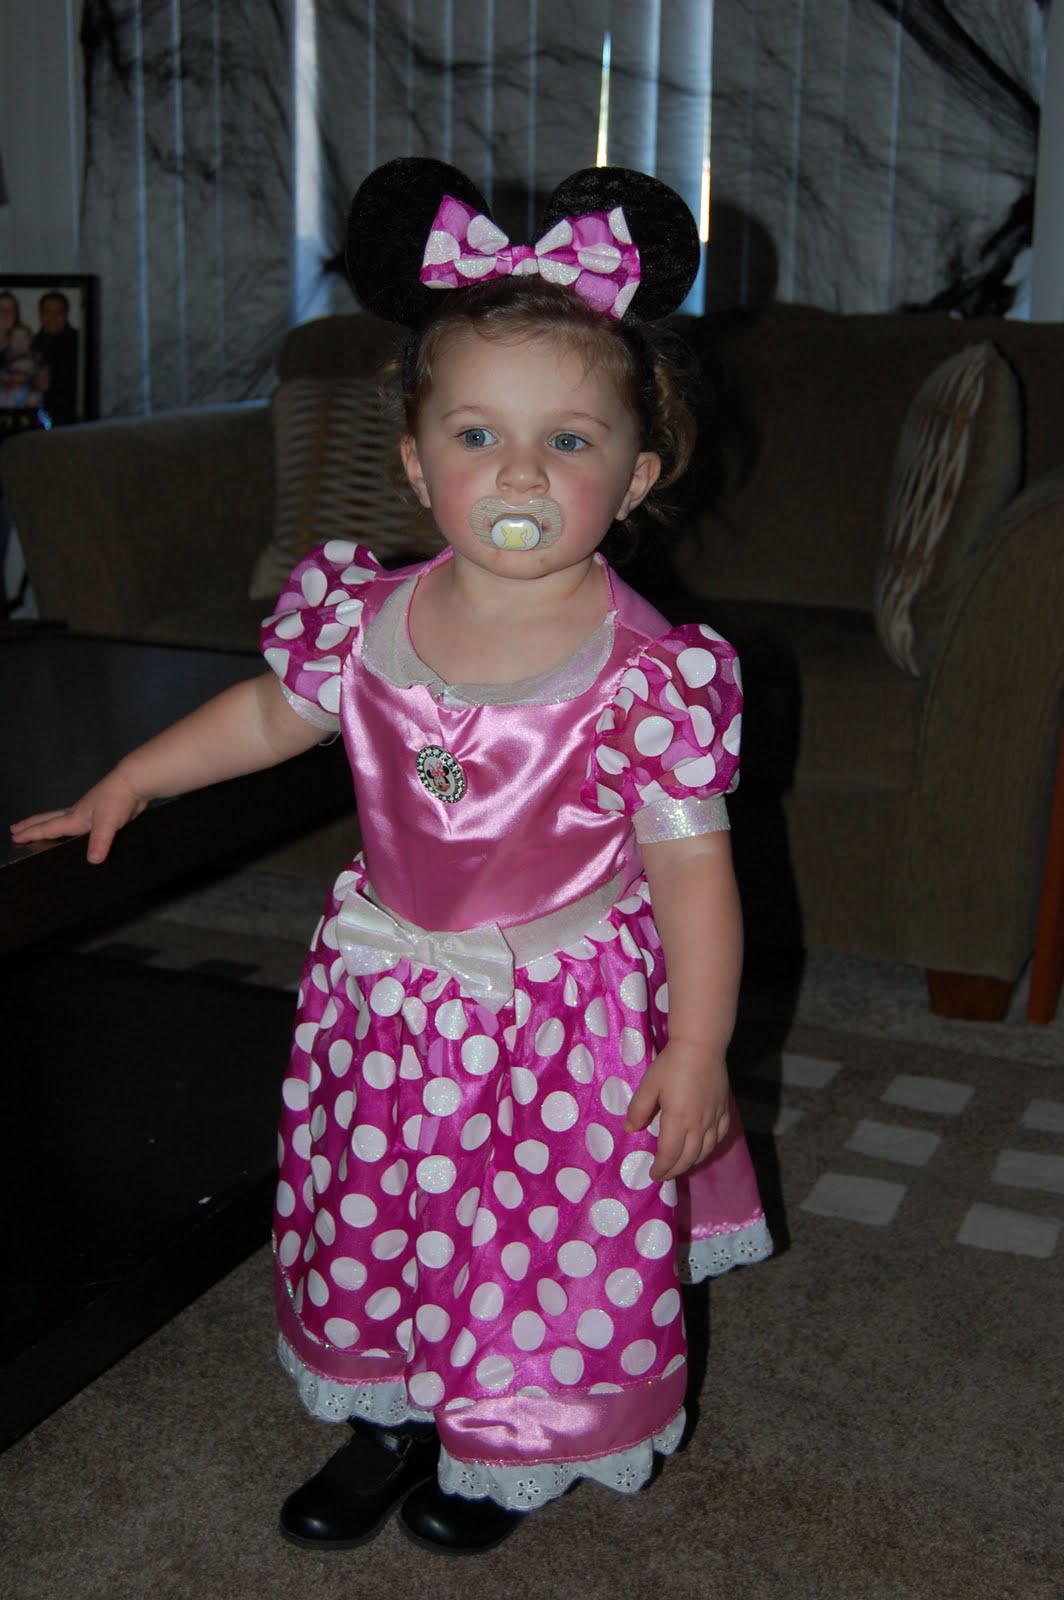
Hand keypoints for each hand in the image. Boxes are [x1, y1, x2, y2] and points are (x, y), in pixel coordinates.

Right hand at [10, 769, 148, 864]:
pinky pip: (77, 821)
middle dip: (31, 825)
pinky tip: (74, 828)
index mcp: (75, 817)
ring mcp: (89, 812)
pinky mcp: (100, 813)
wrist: (134, 783)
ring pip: (61, 818)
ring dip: (46, 822)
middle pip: (49, 819)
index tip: (16, 836)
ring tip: (37, 826)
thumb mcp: (107, 822)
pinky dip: (67, 824)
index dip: (32, 833)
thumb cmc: (118, 798)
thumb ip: (99, 841)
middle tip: (15, 829)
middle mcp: (78, 813)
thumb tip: (92, 860)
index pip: (48, 827)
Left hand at [625, 1042, 731, 1181]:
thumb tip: (631, 1130)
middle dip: (675, 1170)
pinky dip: (710, 1148)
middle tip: (664, 1175)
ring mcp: (714, 1118)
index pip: (669, 1154)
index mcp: (678, 1120)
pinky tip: (704, 1147)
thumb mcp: (649, 1085)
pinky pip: (719, 1137)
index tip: (653, 1175)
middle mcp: (699, 1124)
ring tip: (681, 1164)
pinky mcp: (723, 1110)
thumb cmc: (672, 1064)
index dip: (661, 1169)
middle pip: (688, 1158)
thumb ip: (639, 1109)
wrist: (701, 1046)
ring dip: (692, 1162)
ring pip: (706, 1150)